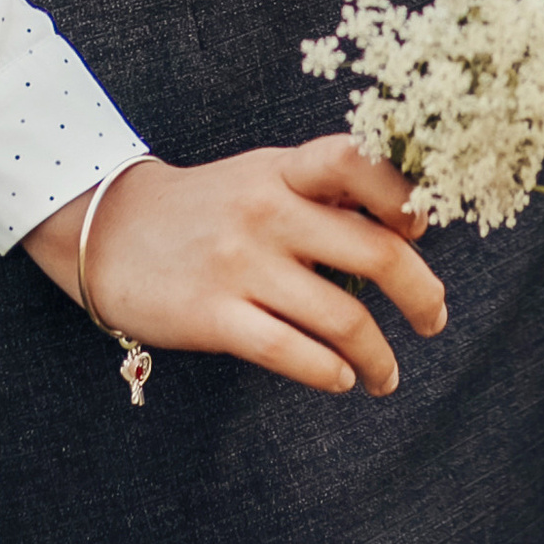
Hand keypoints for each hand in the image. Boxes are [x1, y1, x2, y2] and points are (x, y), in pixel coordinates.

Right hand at [24, 137, 446, 396]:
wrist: (109, 230)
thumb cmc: (208, 205)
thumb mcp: (263, 175)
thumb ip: (323, 192)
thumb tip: (407, 226)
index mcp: (284, 170)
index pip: (359, 162)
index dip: (404, 197)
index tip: (421, 231)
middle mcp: (268, 211)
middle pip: (375, 253)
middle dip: (422, 296)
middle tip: (434, 320)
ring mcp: (240, 265)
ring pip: (341, 318)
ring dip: (379, 356)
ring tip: (387, 376)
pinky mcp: (213, 316)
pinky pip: (290, 352)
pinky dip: (329, 374)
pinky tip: (341, 381)